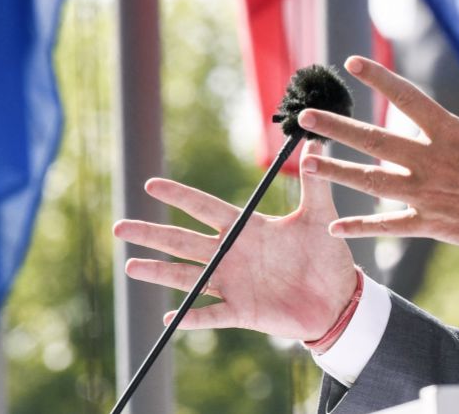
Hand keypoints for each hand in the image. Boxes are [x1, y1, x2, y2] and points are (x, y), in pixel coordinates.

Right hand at [112, 140, 356, 338]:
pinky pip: (211, 315)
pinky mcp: (243, 311)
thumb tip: (315, 141)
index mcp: (247, 229)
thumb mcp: (320, 216)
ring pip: (188, 276)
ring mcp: (234, 284)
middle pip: (183, 241)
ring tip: (131, 265)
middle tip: (119, 226)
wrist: (339, 298)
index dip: (179, 196)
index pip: (206, 208)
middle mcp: (232, 255)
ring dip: (160, 271)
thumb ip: (314, 182)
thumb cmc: (326, 255)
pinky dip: (192, 317)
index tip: (151, 184)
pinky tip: (170, 316)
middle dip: (152, 233)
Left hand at [297, 56, 458, 253]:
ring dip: (337, 173)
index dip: (379, 78)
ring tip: (306, 164)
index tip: (352, 63)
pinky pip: (388, 226)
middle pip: (375, 140)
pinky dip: (360, 227)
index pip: (408, 98)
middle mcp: (432, 160)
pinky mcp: (430, 224)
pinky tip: (333, 226)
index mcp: (451, 133)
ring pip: (372, 182)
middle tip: (306, 118)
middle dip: (338, 128)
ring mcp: (427, 194)